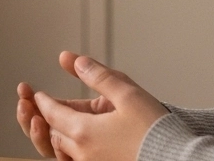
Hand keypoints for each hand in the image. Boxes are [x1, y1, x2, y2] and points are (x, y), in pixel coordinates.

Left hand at [24, 51, 167, 160]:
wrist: (178, 159)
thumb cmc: (155, 129)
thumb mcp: (127, 94)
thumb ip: (98, 76)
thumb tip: (75, 61)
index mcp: (84, 131)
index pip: (52, 113)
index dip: (43, 101)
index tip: (36, 94)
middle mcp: (83, 153)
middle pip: (54, 133)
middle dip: (45, 118)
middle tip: (38, 107)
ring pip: (63, 151)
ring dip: (56, 136)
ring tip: (55, 125)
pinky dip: (70, 151)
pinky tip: (78, 142)